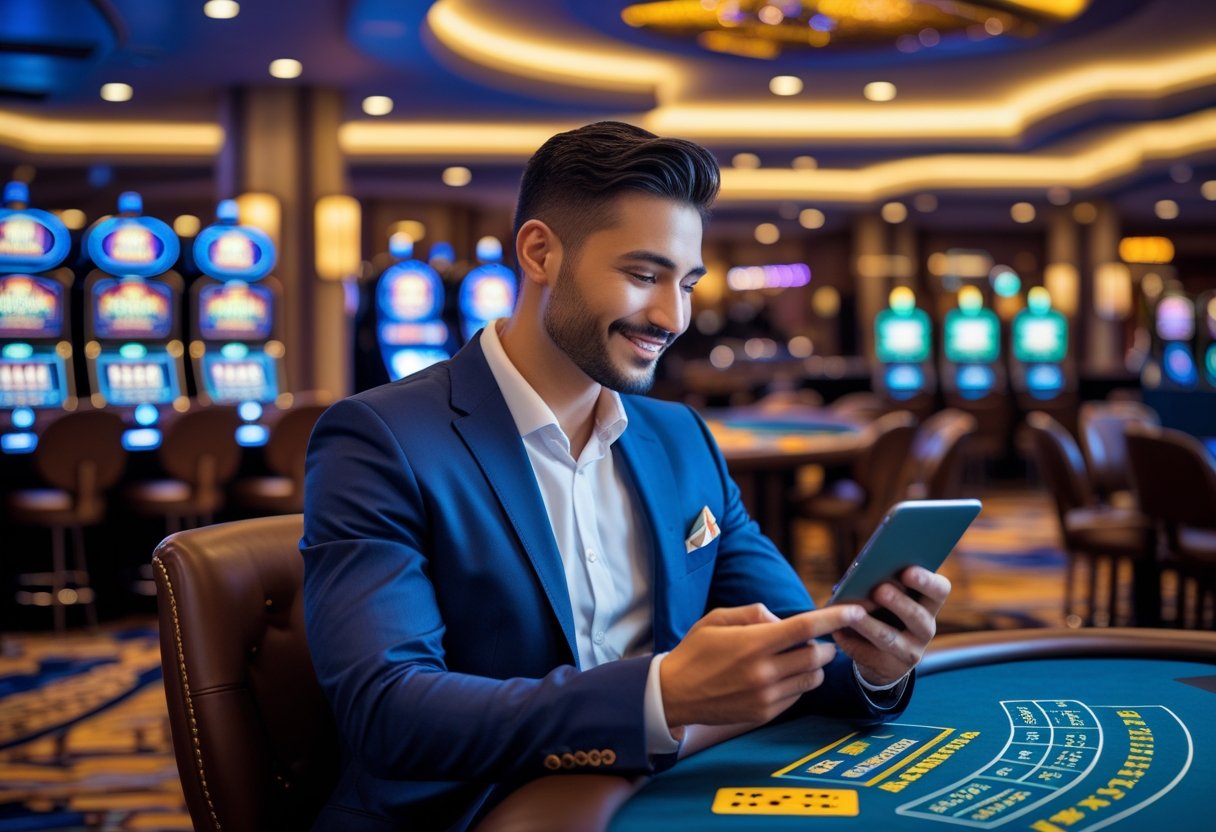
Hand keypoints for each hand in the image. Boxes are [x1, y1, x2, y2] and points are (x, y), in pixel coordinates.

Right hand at [660, 603, 863, 728]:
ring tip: (798, 658)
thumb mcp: (717, 618)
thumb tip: (781, 621)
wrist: (673, 694)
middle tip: (815, 639)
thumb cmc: (695, 651)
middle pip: (816, 655)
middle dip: (825, 644)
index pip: (805, 628)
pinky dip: (798, 683)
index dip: (834, 618)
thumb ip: (753, 613)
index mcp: (753, 643)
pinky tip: (780, 676)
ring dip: (814, 665)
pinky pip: (797, 696)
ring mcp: (765, 697)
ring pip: (812, 678)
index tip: (855, 611)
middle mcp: (764, 672)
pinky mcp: (764, 714)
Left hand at [833, 566, 950, 686]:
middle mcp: (926, 627)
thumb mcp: (889, 597)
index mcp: (929, 603)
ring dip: (870, 625)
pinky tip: (838, 632)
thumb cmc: (883, 610)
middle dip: (897, 602)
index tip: (907, 570)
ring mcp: (911, 650)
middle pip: (917, 615)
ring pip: (890, 637)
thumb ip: (883, 583)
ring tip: (853, 613)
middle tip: (880, 589)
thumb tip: (862, 574)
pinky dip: (851, 641)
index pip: (940, 590)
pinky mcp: (891, 667)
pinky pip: (869, 654)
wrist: (882, 653)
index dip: (926, 580)